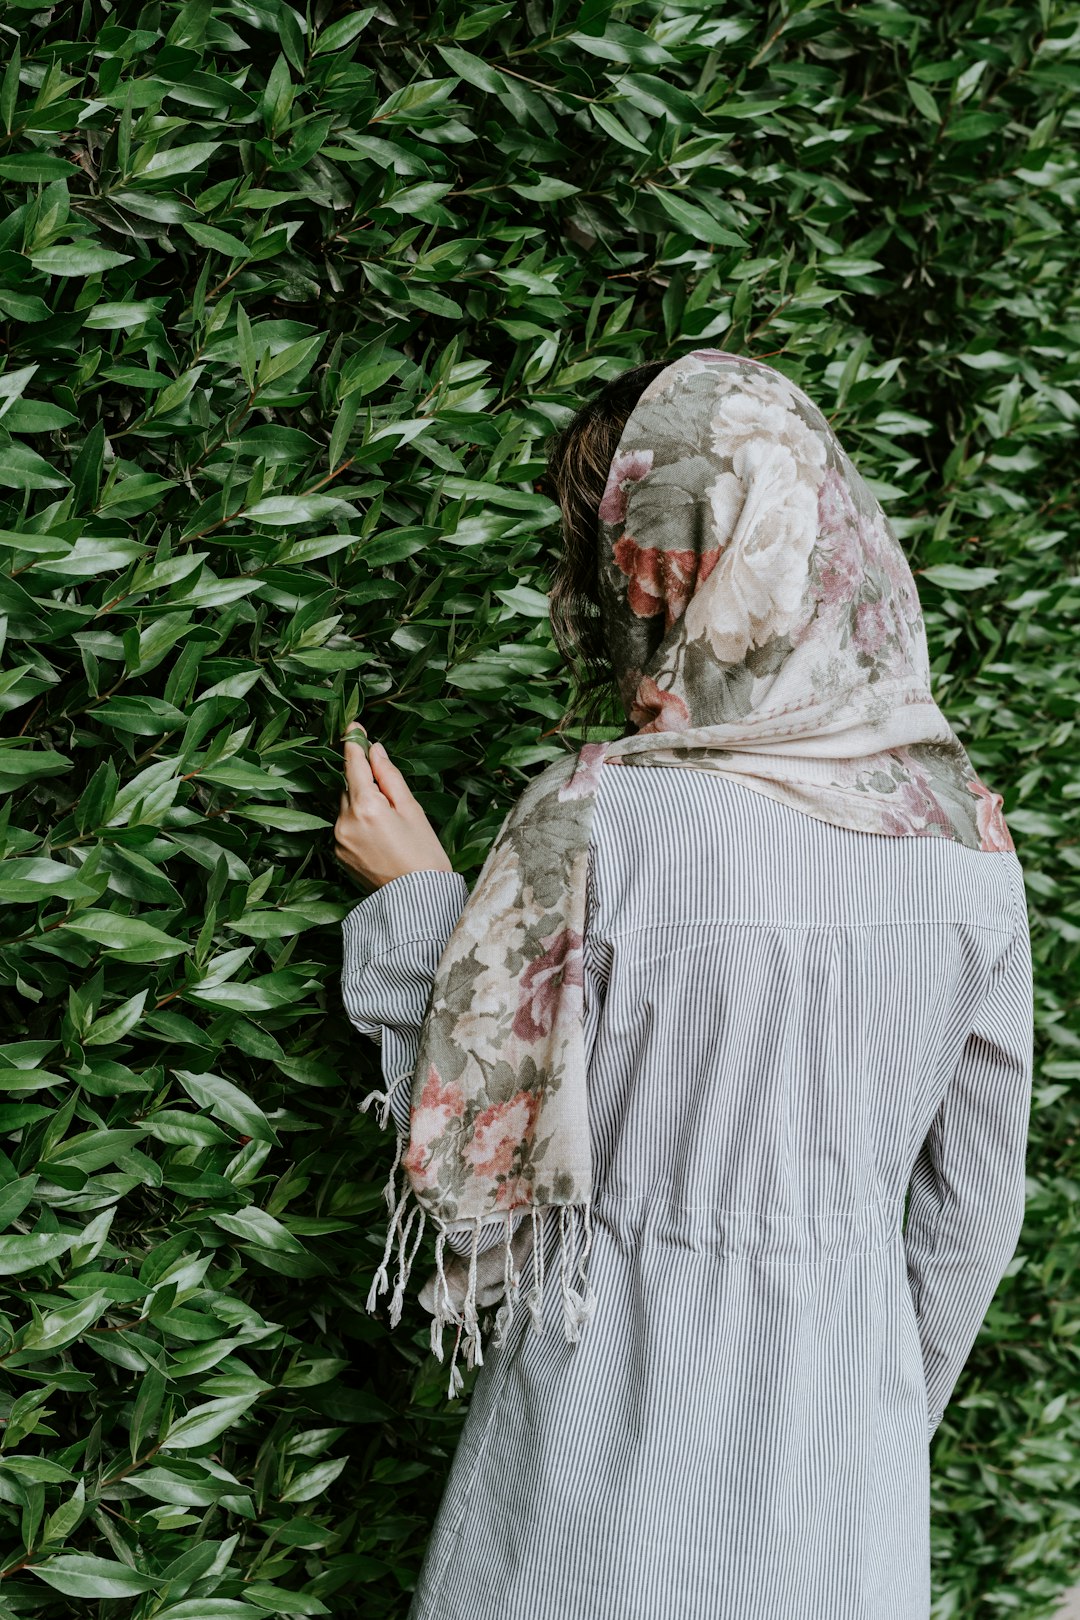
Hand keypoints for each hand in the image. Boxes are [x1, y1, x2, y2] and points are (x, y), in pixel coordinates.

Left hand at [334, 722, 453, 890]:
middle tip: (392, 799)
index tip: (354, 726)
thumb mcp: (412, 809)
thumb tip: (375, 750)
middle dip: (366, 783)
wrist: (418, 899)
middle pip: (350, 786)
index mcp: (367, 806)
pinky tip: (380, 837)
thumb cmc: (424, 854)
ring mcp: (339, 839)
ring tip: (390, 825)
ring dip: (362, 804)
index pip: (354, 765)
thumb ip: (389, 777)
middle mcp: (346, 821)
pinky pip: (345, 826)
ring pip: (347, 806)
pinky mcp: (339, 853)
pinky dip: (358, 823)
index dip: (354, 744)